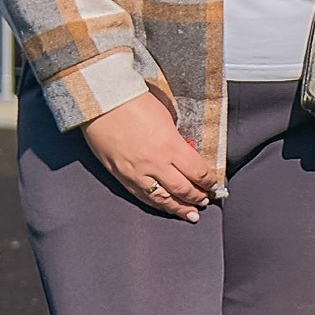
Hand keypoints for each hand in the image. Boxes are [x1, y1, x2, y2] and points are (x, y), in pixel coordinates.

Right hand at [83, 86, 221, 218]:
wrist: (100, 101)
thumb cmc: (133, 100)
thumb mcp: (166, 115)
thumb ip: (176, 137)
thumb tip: (185, 150)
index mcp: (170, 145)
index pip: (197, 171)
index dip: (208, 181)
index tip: (214, 185)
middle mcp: (155, 163)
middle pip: (182, 189)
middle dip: (197, 197)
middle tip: (205, 200)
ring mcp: (136, 172)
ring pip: (162, 198)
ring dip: (178, 208)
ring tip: (190, 214)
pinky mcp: (120, 175)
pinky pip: (141, 196)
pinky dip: (155, 204)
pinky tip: (164, 207)